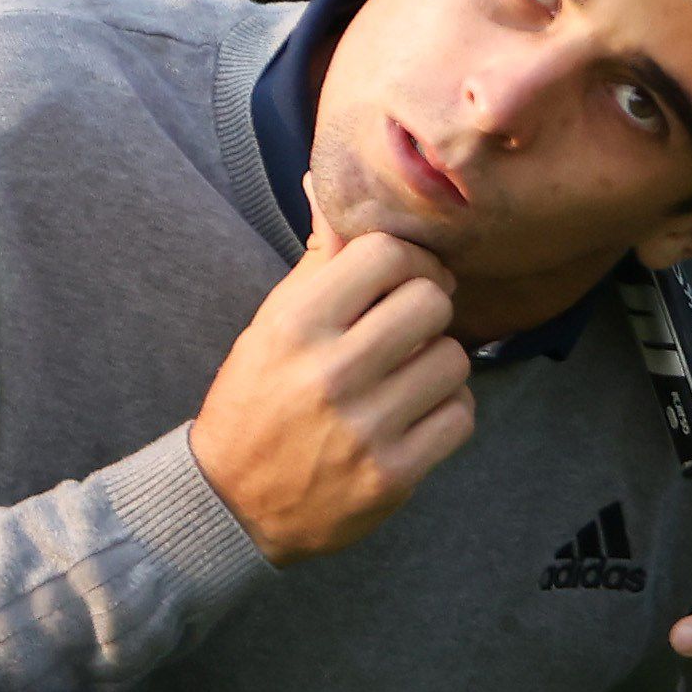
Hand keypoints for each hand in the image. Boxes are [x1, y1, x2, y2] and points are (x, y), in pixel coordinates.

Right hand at [190, 215, 475, 563]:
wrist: (230, 505)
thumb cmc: (256, 401)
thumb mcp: (270, 326)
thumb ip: (315, 262)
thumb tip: (327, 186)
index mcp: (295, 324)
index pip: (387, 253)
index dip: (409, 262)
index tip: (405, 281)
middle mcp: (330, 371)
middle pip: (432, 301)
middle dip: (429, 310)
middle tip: (411, 330)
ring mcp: (365, 426)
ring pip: (454, 359)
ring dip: (439, 365)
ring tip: (407, 377)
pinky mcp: (393, 474)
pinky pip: (461, 416)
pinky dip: (446, 413)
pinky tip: (414, 417)